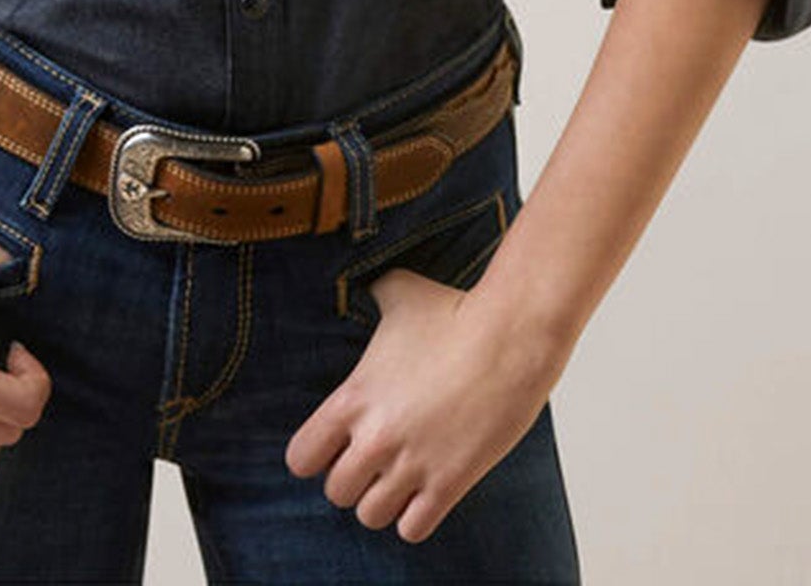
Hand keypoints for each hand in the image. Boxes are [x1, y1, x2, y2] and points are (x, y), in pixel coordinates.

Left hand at [285, 267, 564, 541]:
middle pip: (336, 493)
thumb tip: (364, 280)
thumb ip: (372, 293)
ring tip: (401, 478)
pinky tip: (427, 492)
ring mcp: (412, 464)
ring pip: (371, 516)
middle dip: (354, 479)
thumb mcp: (400, 292)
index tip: (336, 445)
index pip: (301, 458)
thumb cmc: (455, 311)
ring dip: (384, 501)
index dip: (315, 455)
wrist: (510, 336)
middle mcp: (375, 437)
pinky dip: (415, 518)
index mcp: (353, 398)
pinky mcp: (449, 483)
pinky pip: (412, 530)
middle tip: (376, 460)